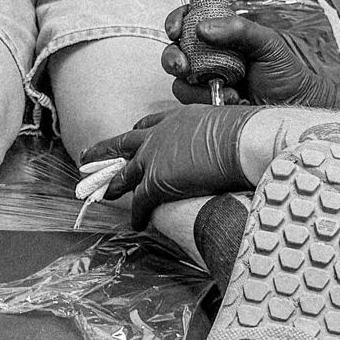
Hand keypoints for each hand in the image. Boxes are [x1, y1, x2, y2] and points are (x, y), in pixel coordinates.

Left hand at [80, 106, 256, 227]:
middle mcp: (162, 132)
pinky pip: (140, 201)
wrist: (246, 141)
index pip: (151, 122)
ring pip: (124, 172)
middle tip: (88, 155)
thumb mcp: (231, 126)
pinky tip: (136, 223)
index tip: (133, 134)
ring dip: (112, 184)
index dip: (140, 131)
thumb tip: (237, 144)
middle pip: (125, 142)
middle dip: (105, 150)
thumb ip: (222, 136)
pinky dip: (137, 213)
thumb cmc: (251, 134)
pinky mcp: (157, 181)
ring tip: (101, 193)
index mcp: (180, 116)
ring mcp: (156, 156)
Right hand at [162, 6, 339, 108]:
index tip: (175, 30)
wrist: (296, 108)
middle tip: (182, 65)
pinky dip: (206, 101)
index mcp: (222, 36)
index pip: (189, 21)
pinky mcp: (207, 105)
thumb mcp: (267, 43)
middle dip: (172, 58)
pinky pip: (191, 103)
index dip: (176, 21)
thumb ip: (238, 29)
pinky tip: (230, 100)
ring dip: (196, 85)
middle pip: (175, 52)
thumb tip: (203, 28)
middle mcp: (209, 58)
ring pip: (180, 81)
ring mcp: (207, 83)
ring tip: (225, 87)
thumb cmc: (286, 74)